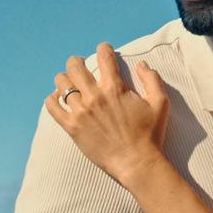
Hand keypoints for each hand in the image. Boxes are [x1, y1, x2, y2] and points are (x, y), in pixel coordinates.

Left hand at [45, 43, 170, 185]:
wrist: (136, 163)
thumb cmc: (151, 134)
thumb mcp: (160, 103)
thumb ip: (152, 80)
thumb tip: (142, 64)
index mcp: (115, 88)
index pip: (104, 57)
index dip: (104, 48)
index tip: (104, 50)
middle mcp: (95, 96)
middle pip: (75, 66)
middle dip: (77, 61)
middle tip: (80, 65)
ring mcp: (80, 112)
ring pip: (61, 83)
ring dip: (65, 79)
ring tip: (69, 83)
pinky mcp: (71, 127)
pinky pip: (52, 107)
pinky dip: (52, 99)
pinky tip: (58, 99)